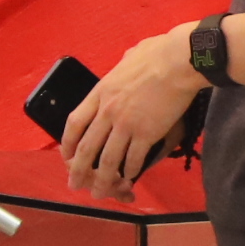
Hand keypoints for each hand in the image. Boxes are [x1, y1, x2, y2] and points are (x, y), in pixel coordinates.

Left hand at [61, 26, 202, 199]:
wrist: (178, 61)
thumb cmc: (158, 53)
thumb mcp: (129, 57)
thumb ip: (123, 67)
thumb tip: (128, 60)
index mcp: (100, 92)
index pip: (74, 123)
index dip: (68, 143)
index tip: (66, 155)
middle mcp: (108, 111)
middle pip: (87, 147)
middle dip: (78, 170)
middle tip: (74, 184)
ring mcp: (126, 123)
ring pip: (108, 158)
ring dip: (103, 179)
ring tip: (99, 192)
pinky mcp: (147, 132)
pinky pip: (134, 157)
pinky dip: (130, 170)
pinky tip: (130, 178)